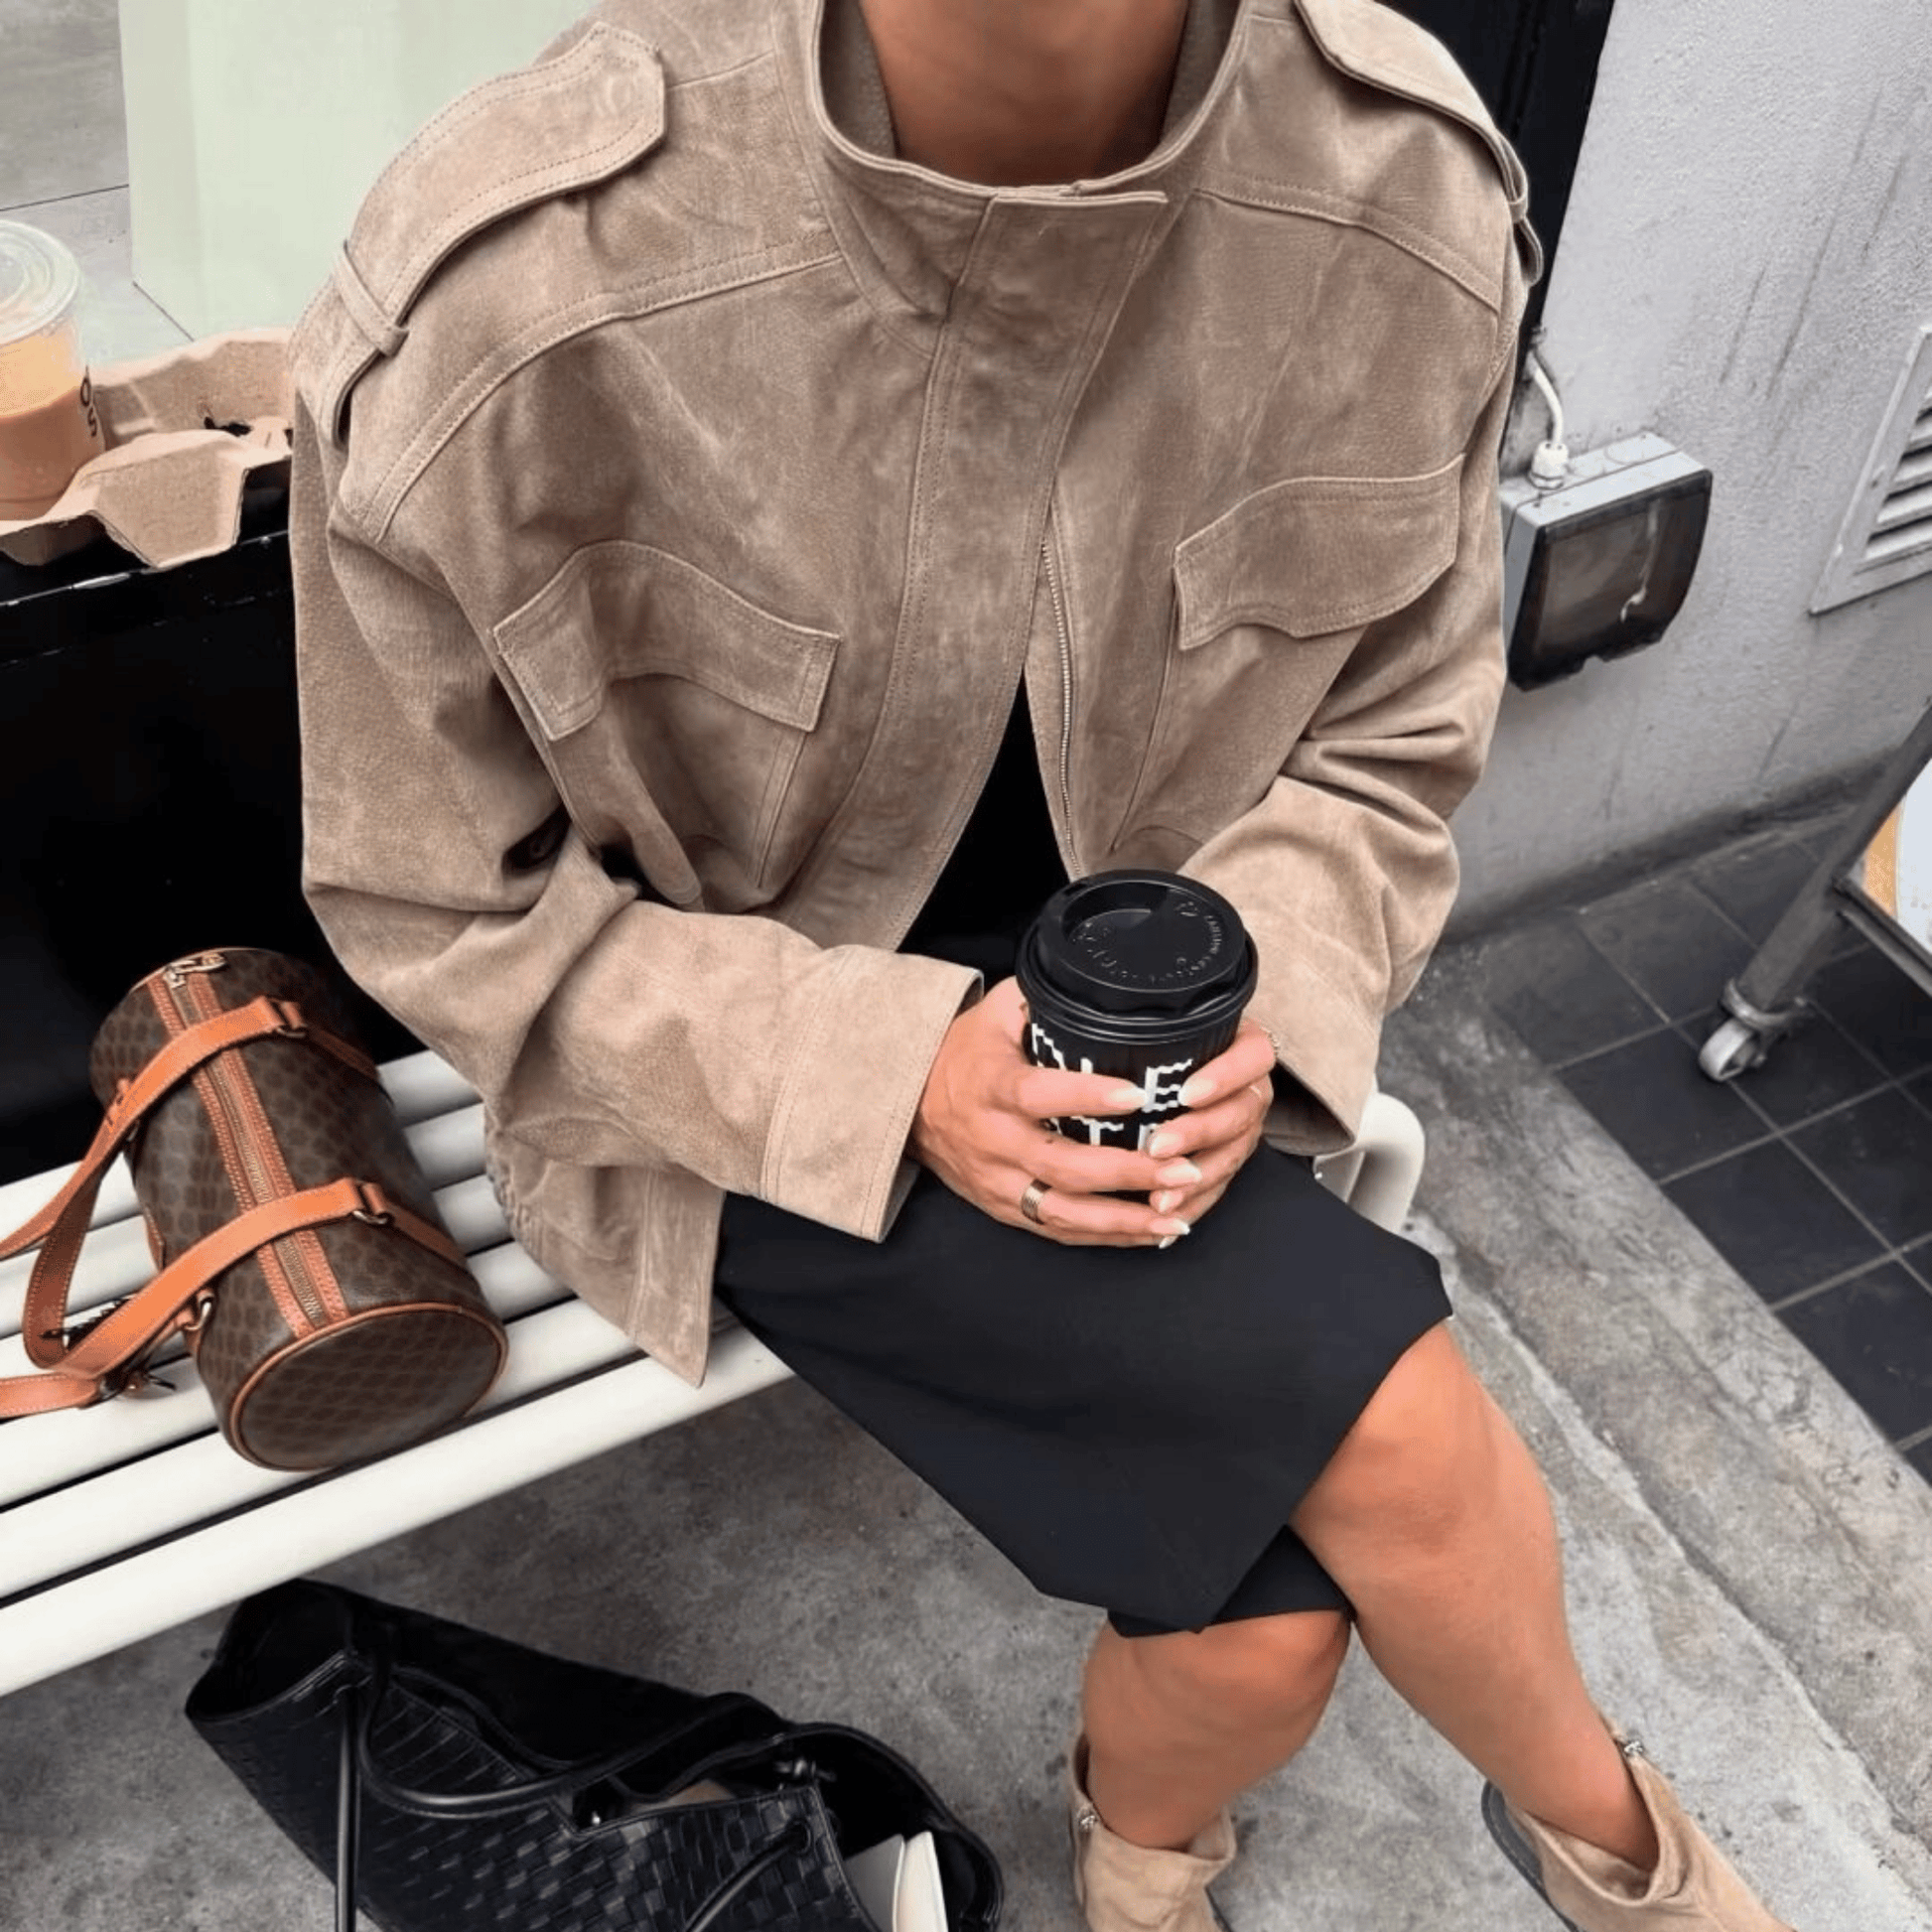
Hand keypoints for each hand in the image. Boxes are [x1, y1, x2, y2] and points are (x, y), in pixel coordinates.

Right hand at [910, 978, 1194, 1245]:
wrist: (909, 1104)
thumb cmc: (966, 1052)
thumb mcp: (995, 1012)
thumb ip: (1043, 999)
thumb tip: (1100, 982)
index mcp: (991, 1084)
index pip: (1039, 1094)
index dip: (1088, 1096)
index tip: (1138, 1094)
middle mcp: (993, 1139)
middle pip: (1063, 1165)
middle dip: (1128, 1172)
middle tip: (1183, 1165)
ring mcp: (998, 1180)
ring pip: (1064, 1211)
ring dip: (1124, 1217)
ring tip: (1177, 1214)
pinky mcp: (1004, 1208)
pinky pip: (1058, 1230)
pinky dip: (1106, 1236)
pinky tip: (1150, 1230)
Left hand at [1136, 1019, 1277, 1226]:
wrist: (1172, 1066)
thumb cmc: (1163, 1040)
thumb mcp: (1165, 1025)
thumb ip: (1151, 1026)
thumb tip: (1105, 1032)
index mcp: (1244, 1049)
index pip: (1253, 1056)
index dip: (1225, 1077)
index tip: (1186, 1093)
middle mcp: (1250, 1089)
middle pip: (1241, 1113)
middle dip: (1199, 1134)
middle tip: (1158, 1147)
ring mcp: (1244, 1128)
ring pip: (1232, 1155)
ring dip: (1196, 1178)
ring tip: (1161, 1195)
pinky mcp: (1229, 1159)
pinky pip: (1219, 1184)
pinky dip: (1193, 1202)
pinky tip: (1168, 1214)